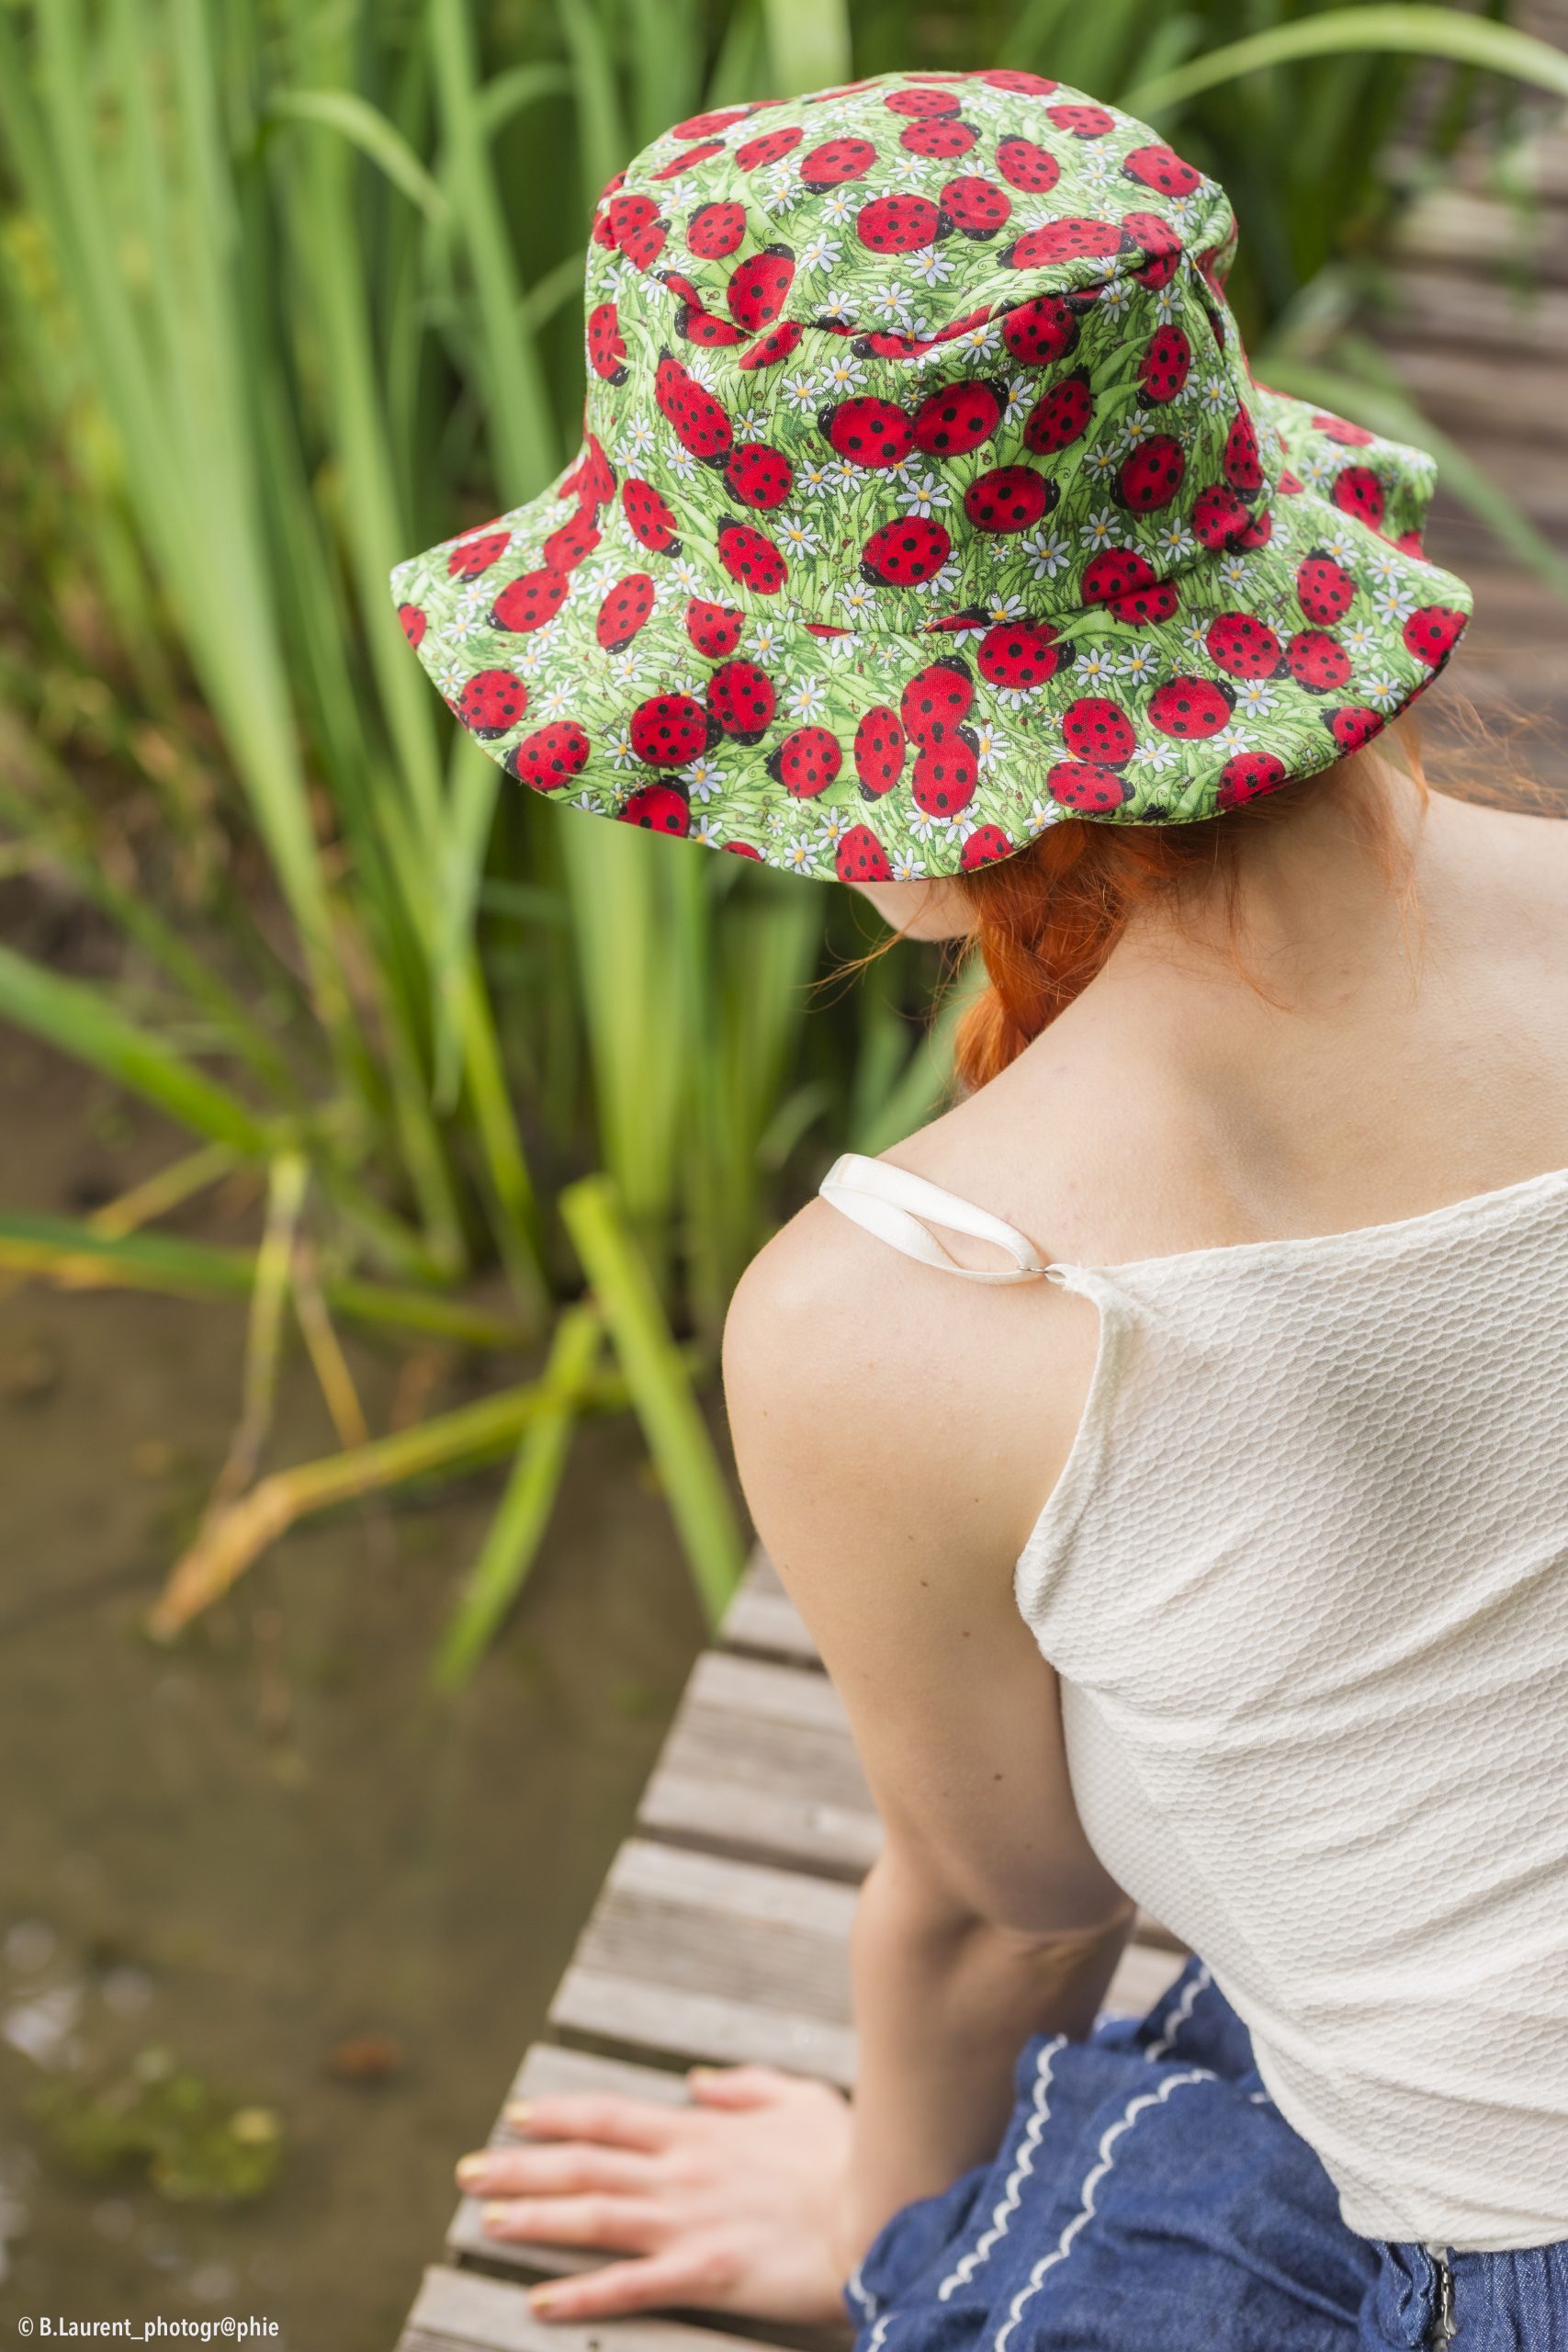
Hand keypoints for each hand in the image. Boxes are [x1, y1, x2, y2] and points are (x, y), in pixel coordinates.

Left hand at [455, 2063, 856, 2323]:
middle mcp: (681, 2171)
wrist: (881, 2207)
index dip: (558, 2115)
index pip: (610, 2117)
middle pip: (585, 2164)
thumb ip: (742, 2089)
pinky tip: (538, 2299)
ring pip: (593, 2215)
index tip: (515, 2115)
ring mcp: (689, 2222)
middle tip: (466, 2171)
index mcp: (699, 2132)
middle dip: (520, 2166)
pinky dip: (580, 2291)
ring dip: (533, 2217)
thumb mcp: (797, 2098)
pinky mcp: (706, 2272)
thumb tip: (696, 2082)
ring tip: (484, 2219)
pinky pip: (629, 2284)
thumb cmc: (847, 2154)